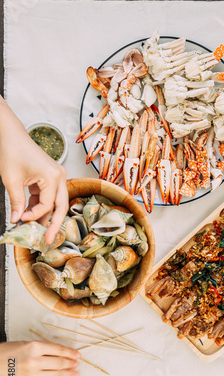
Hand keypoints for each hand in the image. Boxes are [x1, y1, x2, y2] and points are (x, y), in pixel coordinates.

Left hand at [0, 96, 67, 243]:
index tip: (21, 220)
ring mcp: (57, 176)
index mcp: (53, 176)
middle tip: (48, 241)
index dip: (35, 216)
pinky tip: (30, 213)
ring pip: (55, 203)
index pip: (48, 205)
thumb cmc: (12, 151)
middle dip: (53, 224)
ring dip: (44, 215)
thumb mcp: (12, 180)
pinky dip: (40, 205)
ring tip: (35, 229)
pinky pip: (49, 196)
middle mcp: (60, 176)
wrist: (11, 134)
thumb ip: (17, 202)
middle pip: (61, 207)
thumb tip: (17, 220)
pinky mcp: (51, 177)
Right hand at [0, 340, 80, 375]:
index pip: (58, 350)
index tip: (77, 354)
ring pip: (56, 375)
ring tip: (75, 372)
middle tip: (77, 363)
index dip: (70, 352)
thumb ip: (44, 349)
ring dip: (68, 373)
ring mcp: (32, 375)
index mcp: (34, 347)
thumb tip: (61, 354)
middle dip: (71, 363)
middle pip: (59, 363)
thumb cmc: (8, 352)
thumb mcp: (27, 344)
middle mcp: (34, 361)